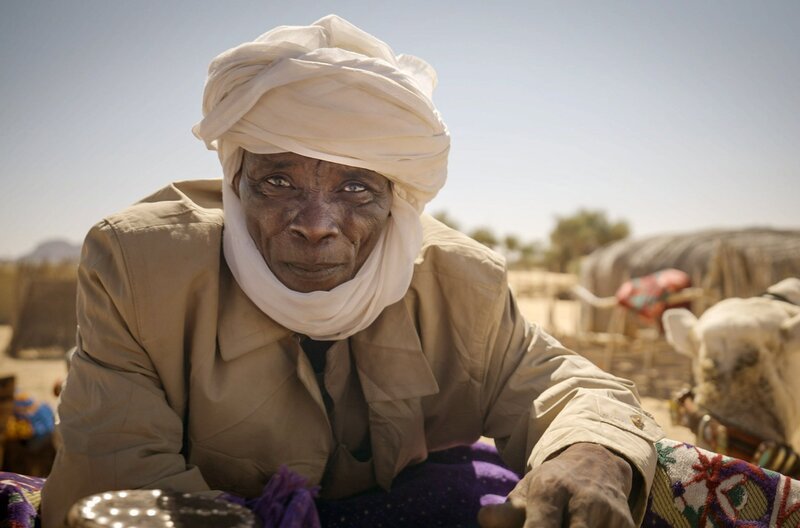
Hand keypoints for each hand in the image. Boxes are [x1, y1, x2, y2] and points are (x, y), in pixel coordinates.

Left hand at [477, 442, 635, 527]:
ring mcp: (608, 514)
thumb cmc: (552, 485)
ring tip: (564, 523)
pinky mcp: (628, 526)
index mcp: (550, 489)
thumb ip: (505, 512)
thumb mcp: (526, 491)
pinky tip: (586, 526)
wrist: (598, 463)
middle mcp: (583, 499)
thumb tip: (484, 520)